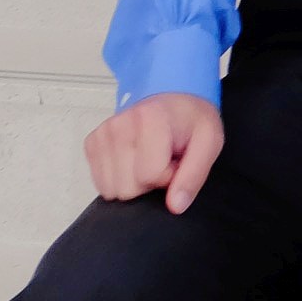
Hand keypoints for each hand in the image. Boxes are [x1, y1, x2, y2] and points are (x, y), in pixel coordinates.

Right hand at [84, 93, 222, 213]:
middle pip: (127, 188)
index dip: (168, 177)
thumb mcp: (209, 142)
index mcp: (150, 119)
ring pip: (111, 190)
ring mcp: (102, 134)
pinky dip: (118, 179)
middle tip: (163, 161)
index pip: (150, 176)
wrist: (172, 95)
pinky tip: (133, 161)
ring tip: (149, 160)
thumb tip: (175, 205)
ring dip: (133, 183)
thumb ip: (194, 175)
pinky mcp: (92, 143)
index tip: (176, 161)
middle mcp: (120, 125)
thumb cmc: (190, 119)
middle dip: (148, 184)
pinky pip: (101, 184)